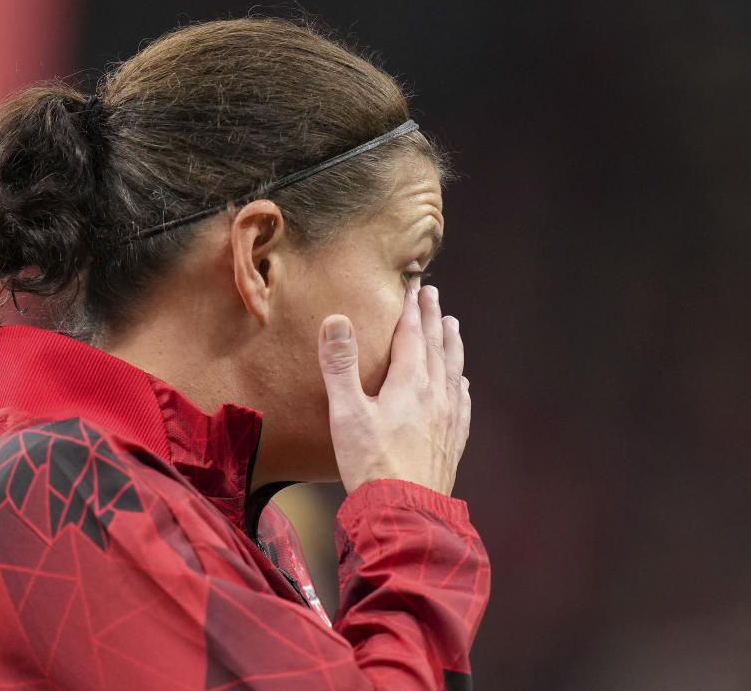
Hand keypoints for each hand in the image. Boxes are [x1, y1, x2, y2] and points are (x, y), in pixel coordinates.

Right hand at [317, 284, 470, 495]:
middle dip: (431, 318)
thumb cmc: (370, 462)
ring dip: (451, 344)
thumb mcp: (347, 413)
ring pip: (453, 370)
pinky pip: (462, 403)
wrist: (403, 512)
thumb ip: (340, 366)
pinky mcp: (452, 441)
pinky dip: (461, 385)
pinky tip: (463, 385)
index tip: (412, 286)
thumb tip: (336, 320)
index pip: (412, 335)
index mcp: (410, 383)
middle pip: (436, 346)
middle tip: (432, 294)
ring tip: (452, 325)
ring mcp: (449, 419)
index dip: (410, 308)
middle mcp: (436, 395)